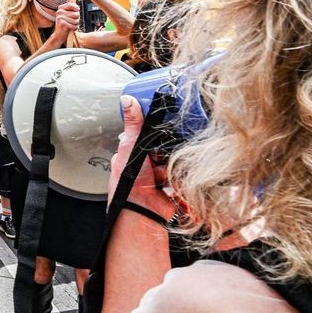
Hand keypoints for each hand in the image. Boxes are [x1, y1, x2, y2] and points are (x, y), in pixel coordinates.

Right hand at [53, 2, 80, 39]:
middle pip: (76, 14)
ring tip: (70, 25)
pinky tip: (70, 29)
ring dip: (75, 24)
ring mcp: (60, 17)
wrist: (59, 35)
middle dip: (77, 19)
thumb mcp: (68, 14)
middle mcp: (59, 12)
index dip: (76, 8)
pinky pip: (74, 26)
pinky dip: (74, 28)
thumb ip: (70, 7)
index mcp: (60, 8)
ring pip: (76, 20)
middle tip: (72, 21)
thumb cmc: (65, 24)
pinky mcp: (62, 24)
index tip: (77, 10)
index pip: (71, 5)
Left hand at [110, 96, 173, 219]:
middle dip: (165, 150)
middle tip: (158, 157)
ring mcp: (161, 173)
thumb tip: (128, 100)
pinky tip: (171, 181)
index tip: (163, 128)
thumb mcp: (130, 146)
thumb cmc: (129, 183)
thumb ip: (133, 124)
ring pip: (175, 157)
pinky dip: (179, 176)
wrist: (143, 211)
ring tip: (163, 173)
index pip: (148, 134)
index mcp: (132, 151)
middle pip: (165, 145)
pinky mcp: (174, 183)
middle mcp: (146, 162)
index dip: (155, 132)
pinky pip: (183, 172)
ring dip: (172, 165)